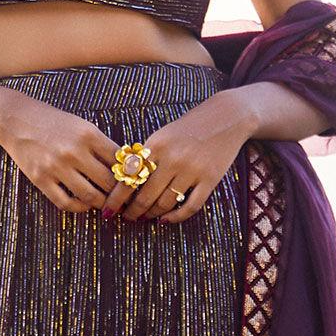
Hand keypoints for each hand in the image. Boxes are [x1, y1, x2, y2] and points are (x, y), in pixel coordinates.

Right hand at [0, 93, 125, 213]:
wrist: (16, 119)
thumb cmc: (54, 122)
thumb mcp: (82, 125)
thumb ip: (102, 145)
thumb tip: (125, 169)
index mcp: (88, 134)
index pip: (120, 162)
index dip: (131, 176)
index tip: (134, 184)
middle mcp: (74, 151)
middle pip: (109, 182)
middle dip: (120, 194)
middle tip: (124, 200)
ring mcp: (56, 167)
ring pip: (91, 196)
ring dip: (102, 204)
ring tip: (106, 204)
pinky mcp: (40, 179)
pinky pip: (66, 203)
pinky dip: (79, 208)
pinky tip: (84, 204)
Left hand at [108, 92, 251, 223]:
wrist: (226, 116)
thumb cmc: (188, 127)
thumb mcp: (162, 135)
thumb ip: (145, 156)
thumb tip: (124, 183)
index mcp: (156, 145)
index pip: (129, 178)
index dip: (117, 198)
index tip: (109, 210)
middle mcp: (173, 158)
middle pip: (145, 196)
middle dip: (133, 211)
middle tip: (127, 217)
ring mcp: (192, 170)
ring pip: (165, 203)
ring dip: (152, 214)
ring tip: (145, 218)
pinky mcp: (210, 179)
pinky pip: (190, 206)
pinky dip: (176, 217)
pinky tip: (166, 219)